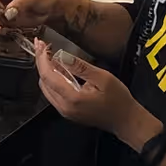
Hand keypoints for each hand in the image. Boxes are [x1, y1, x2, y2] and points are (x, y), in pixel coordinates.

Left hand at [31, 45, 152, 144]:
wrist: (125, 120)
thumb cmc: (118, 100)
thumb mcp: (103, 78)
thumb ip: (81, 67)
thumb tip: (62, 56)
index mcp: (72, 98)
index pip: (48, 76)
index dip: (42, 59)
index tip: (41, 44)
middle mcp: (63, 107)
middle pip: (43, 82)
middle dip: (41, 62)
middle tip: (42, 46)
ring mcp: (64, 111)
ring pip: (46, 88)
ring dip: (46, 71)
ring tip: (48, 55)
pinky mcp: (67, 112)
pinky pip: (53, 93)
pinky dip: (52, 80)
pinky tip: (57, 69)